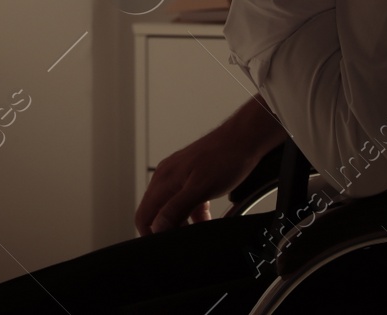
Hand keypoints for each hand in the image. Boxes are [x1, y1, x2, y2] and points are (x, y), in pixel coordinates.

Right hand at [135, 117, 269, 234]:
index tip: (166, 247)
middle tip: (187, 241)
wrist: (243, 139)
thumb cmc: (225, 158)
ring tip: (200, 231)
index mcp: (163, 180)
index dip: (150, 235)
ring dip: (183, 222)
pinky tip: (207, 218)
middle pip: (156, 213)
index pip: (144, 215)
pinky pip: (185, 201)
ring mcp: (178, 176)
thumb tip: (157, 226)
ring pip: (172, 208)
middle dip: (169, 230)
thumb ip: (176, 208)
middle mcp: (166, 177)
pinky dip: (194, 213)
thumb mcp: (200, 188)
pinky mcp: (191, 177)